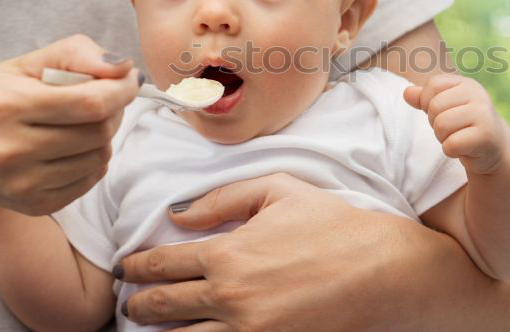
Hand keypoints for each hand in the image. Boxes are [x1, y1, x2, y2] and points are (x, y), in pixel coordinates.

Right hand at [0, 34, 140, 214]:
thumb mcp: (24, 64)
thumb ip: (75, 54)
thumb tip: (124, 68)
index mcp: (7, 105)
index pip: (90, 103)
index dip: (121, 90)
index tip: (129, 79)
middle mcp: (11, 149)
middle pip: (99, 132)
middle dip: (114, 111)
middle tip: (103, 99)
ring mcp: (22, 183)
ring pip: (99, 157)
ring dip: (103, 136)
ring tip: (81, 123)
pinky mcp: (34, 204)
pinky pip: (90, 180)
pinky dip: (92, 160)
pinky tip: (71, 147)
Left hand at [117, 173, 480, 330]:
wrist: (382, 270)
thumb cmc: (333, 225)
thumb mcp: (279, 190)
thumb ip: (223, 198)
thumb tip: (178, 214)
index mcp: (228, 253)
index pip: (162, 263)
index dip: (137, 265)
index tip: (127, 267)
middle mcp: (229, 297)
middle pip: (162, 307)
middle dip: (138, 305)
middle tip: (130, 303)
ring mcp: (248, 331)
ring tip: (152, 329)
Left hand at [404, 74, 507, 174]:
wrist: (494, 148)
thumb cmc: (464, 125)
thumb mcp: (445, 107)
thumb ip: (424, 99)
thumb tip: (407, 93)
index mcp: (466, 84)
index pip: (432, 85)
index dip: (428, 102)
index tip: (444, 113)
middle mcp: (478, 95)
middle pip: (434, 107)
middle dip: (436, 123)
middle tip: (452, 129)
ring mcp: (484, 114)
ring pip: (441, 126)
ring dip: (443, 138)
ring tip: (458, 137)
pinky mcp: (485, 136)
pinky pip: (451, 144)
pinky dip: (452, 151)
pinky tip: (464, 149)